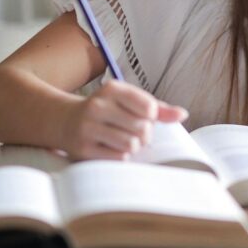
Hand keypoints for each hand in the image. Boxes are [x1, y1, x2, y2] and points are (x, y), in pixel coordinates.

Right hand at [60, 80, 188, 160]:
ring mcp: (88, 127)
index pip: (149, 107)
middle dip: (144, 134)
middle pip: (142, 128)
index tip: (142, 116)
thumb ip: (158, 108)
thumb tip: (183, 114)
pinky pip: (118, 158)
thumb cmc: (107, 111)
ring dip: (133, 147)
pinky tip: (111, 148)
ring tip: (123, 140)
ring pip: (131, 144)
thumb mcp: (128, 102)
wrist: (65, 121)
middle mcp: (97, 105)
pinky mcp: (83, 148)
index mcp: (112, 89)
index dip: (151, 116)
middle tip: (133, 132)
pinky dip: (121, 156)